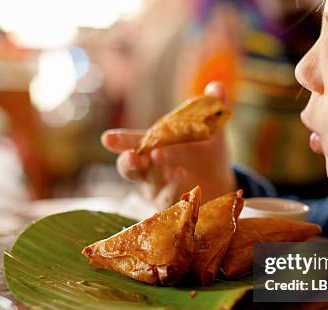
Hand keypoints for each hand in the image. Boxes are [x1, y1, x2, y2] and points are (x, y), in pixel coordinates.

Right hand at [101, 81, 236, 207]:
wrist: (219, 181)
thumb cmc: (206, 152)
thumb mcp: (212, 129)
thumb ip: (213, 108)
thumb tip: (217, 87)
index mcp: (153, 146)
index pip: (132, 143)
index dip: (120, 141)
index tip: (107, 138)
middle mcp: (149, 169)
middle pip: (129, 169)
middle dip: (129, 162)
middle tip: (135, 155)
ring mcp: (158, 189)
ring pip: (149, 185)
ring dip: (157, 174)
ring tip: (167, 161)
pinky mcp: (171, 204)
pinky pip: (168, 200)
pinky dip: (173, 189)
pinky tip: (183, 178)